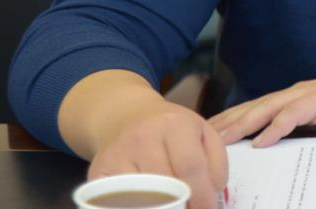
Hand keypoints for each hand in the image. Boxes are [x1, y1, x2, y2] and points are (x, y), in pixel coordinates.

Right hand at [88, 100, 227, 208]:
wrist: (127, 115)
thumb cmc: (171, 128)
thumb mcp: (202, 131)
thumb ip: (216, 161)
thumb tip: (213, 193)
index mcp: (175, 124)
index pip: (190, 167)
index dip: (201, 196)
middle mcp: (143, 136)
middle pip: (165, 185)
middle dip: (181, 205)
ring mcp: (118, 153)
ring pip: (142, 196)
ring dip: (159, 207)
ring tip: (170, 206)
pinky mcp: (99, 171)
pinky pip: (117, 200)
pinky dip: (134, 205)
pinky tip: (146, 204)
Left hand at [208, 61, 315, 146]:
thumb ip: (302, 134)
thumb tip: (276, 153)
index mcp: (293, 101)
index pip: (253, 112)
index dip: (228, 123)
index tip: (202, 137)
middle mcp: (296, 94)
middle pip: (251, 108)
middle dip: (223, 123)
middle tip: (194, 137)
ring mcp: (309, 95)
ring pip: (266, 109)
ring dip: (241, 125)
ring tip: (218, 140)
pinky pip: (295, 114)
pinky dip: (276, 127)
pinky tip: (262, 141)